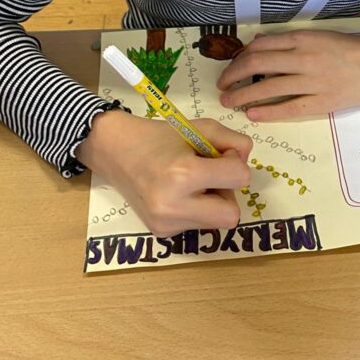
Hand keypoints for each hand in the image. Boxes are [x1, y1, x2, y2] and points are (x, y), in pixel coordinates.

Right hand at [77, 110, 251, 235]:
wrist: (114, 150)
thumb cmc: (159, 136)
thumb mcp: (200, 128)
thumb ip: (232, 141)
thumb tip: (246, 161)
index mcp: (183, 174)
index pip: (239, 179)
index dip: (236, 164)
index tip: (220, 155)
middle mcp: (173, 205)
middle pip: (231, 216)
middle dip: (228, 195)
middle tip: (210, 177)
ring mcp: (165, 223)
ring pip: (215, 223)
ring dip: (212, 203)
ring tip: (191, 184)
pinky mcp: (160, 232)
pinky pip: (196, 225)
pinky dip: (196, 210)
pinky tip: (178, 194)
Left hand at [216, 29, 359, 120]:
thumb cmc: (352, 48)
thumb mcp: (320, 36)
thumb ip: (290, 41)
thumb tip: (259, 44)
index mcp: (303, 38)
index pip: (260, 46)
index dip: (239, 57)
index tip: (231, 66)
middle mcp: (304, 58)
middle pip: (257, 65)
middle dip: (233, 75)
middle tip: (222, 85)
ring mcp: (312, 81)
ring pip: (268, 87)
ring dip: (242, 95)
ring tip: (228, 101)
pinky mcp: (322, 102)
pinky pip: (289, 108)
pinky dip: (268, 112)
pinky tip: (253, 114)